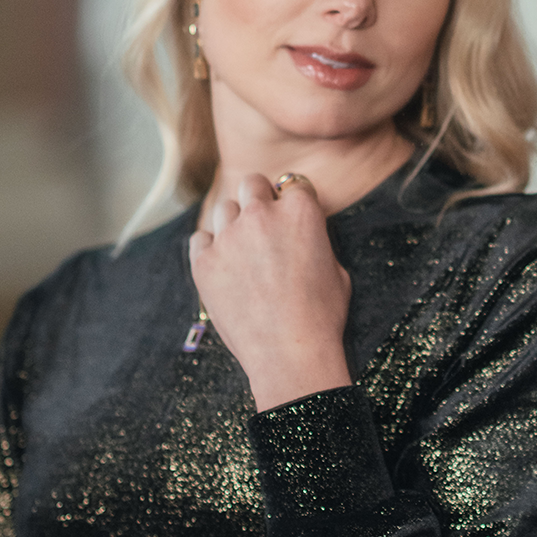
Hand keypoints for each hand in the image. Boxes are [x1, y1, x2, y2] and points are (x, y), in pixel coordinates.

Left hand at [190, 174, 351, 409]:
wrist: (290, 352)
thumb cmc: (322, 314)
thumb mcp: (336, 267)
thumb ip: (316, 239)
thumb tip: (304, 236)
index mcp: (301, 210)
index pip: (293, 184)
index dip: (293, 201)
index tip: (291, 217)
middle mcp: (262, 214)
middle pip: (252, 183)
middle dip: (259, 198)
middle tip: (264, 225)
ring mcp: (229, 236)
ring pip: (224, 209)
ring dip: (234, 223)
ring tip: (244, 251)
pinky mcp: (204, 262)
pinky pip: (200, 238)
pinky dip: (210, 247)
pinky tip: (224, 266)